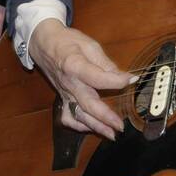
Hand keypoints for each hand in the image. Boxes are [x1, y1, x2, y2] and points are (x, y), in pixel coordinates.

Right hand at [28, 18, 136, 140]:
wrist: (43, 43)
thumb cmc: (67, 41)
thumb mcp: (89, 44)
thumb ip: (105, 63)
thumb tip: (122, 76)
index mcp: (75, 66)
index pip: (98, 78)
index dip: (117, 80)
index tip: (132, 79)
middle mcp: (69, 84)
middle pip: (88, 104)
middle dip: (106, 117)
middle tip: (121, 125)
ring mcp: (65, 93)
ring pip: (79, 115)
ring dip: (95, 127)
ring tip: (111, 134)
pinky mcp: (62, 98)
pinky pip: (68, 117)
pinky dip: (78, 125)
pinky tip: (91, 127)